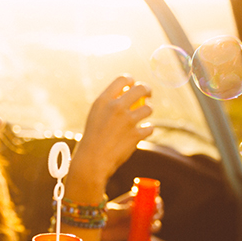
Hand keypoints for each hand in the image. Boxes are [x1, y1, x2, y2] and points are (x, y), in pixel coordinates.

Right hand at [65, 76, 153, 197]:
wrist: (92, 162)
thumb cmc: (91, 140)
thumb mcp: (95, 116)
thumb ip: (109, 104)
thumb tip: (126, 95)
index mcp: (103, 100)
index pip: (123, 79)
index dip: (131, 80)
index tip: (134, 84)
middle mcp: (116, 107)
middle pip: (141, 88)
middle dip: (147, 89)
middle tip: (148, 94)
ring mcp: (128, 121)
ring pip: (149, 108)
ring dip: (148, 111)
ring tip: (143, 116)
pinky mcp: (136, 135)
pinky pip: (150, 128)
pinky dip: (147, 130)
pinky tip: (143, 131)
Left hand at [101, 192, 163, 240]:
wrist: (98, 231)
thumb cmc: (104, 217)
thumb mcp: (112, 212)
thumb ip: (121, 210)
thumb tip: (133, 207)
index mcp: (136, 201)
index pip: (150, 198)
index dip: (156, 200)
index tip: (156, 203)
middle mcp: (141, 212)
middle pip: (155, 211)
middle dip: (158, 213)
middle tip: (153, 216)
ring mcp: (140, 224)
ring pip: (153, 225)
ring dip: (156, 227)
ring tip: (151, 229)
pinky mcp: (138, 236)